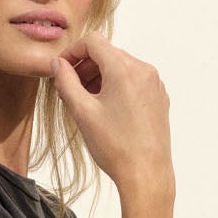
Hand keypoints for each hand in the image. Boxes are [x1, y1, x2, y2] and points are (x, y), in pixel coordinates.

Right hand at [48, 31, 173, 194]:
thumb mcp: (82, 112)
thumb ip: (66, 82)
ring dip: (101, 77)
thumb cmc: (116, 147)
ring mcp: (154, 84)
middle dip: (86, 67)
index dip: (72, 52)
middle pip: (108, 53)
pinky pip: (134, 81)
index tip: (61, 69)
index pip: (93, 42)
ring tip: (87, 102)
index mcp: (124, 69)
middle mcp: (143, 70)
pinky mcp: (159, 98)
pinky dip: (117, 87)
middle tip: (70, 89)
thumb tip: (58, 64)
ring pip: (121, 67)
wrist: (147, 175)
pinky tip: (107, 109)